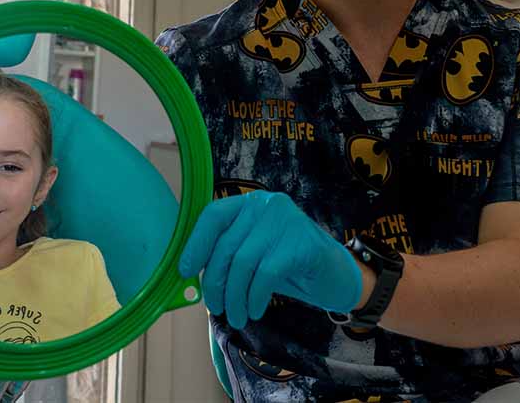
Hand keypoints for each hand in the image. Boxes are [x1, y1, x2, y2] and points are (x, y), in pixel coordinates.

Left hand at [179, 191, 360, 328]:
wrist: (334, 274)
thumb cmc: (288, 265)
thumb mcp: (254, 253)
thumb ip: (228, 253)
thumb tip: (189, 272)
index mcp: (250, 202)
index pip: (213, 216)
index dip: (196, 244)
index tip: (185, 271)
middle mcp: (266, 204)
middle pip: (226, 246)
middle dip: (216, 282)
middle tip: (217, 308)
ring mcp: (286, 221)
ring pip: (243, 263)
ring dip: (235, 297)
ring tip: (237, 316)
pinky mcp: (302, 243)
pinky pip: (266, 275)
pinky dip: (255, 297)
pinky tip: (255, 310)